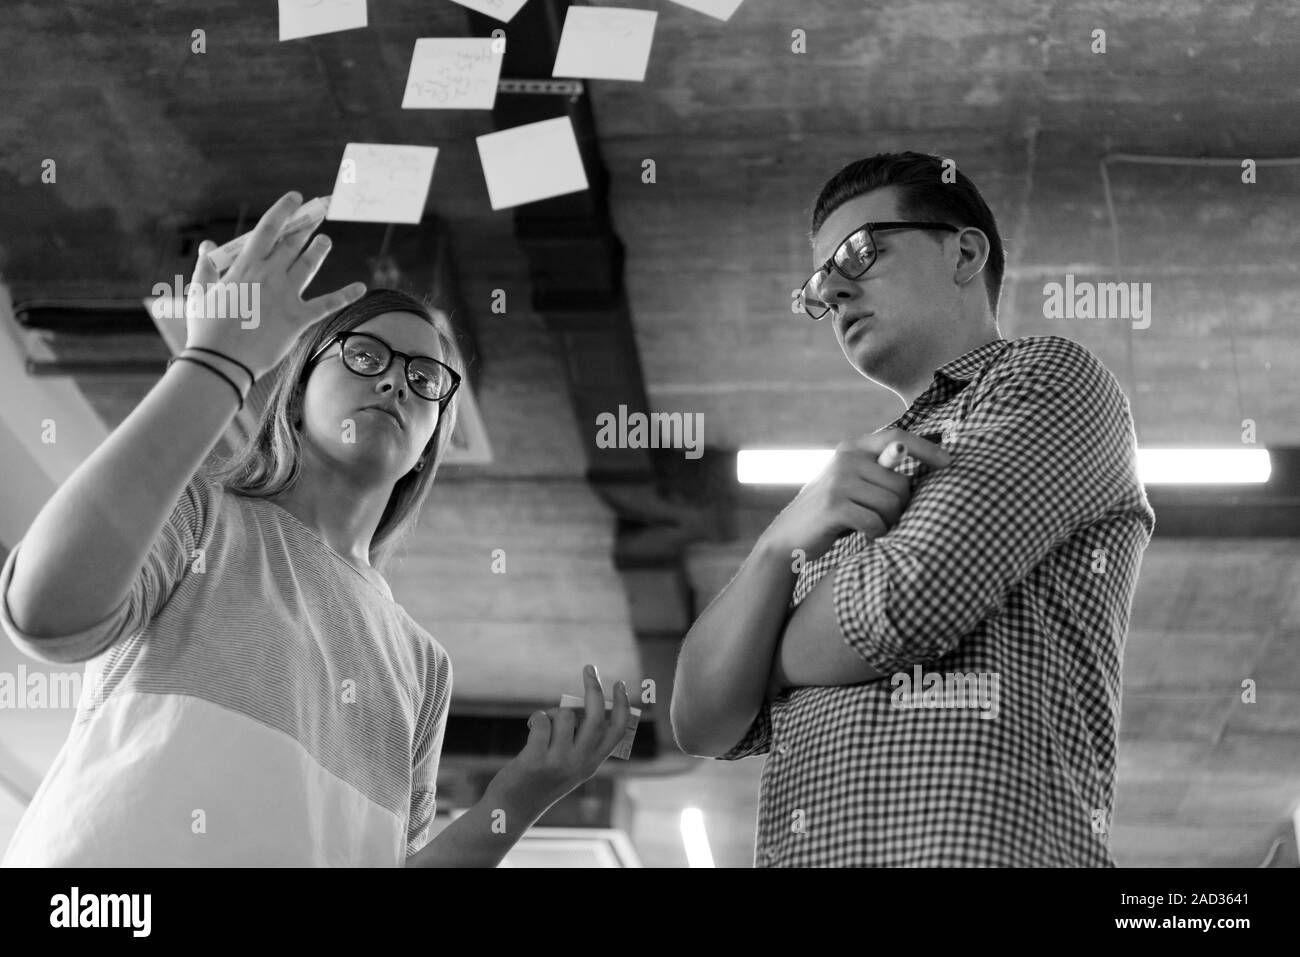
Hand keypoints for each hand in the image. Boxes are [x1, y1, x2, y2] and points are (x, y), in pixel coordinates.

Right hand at [183, 191, 366, 380]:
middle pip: (293, 243)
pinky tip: (361, 287)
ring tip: (325, 240)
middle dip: (307, 225)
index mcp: (245, 266)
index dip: (284, 210)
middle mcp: (269, 275)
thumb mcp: (199, 292)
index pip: (268, 228)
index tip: (296, 197)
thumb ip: (206, 267)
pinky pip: (327, 304)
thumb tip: (207, 245)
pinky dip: (345, 295)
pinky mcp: (299, 318)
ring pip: (309, 264)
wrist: (221, 360)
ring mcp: (286, 296)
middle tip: (319, 213)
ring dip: (319, 250)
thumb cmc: (207, 328)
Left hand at [489, 665, 631, 816]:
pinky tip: (530, 728)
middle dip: (594, 688)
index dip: (622, 706)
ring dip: (552, 711)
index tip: (620, 684)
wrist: (513, 809)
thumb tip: (581, 703)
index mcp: (592, 764)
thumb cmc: (541, 778)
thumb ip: (579, 739)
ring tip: (542, 725)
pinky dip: (536, 718)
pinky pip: (542, 721)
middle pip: (595, 717)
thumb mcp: (569, 764)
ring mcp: (558, 763)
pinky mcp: (536, 760)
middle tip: (589, 668)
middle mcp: (580, 764)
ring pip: (564, 715)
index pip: (616, 731)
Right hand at [760, 428, 952, 563]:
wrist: (789, 537)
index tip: (950, 463)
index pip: (899, 437)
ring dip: (890, 523)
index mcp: (852, 448)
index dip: (927, 449)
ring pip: (891, 504)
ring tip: (874, 528)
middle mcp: (845, 458)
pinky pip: (876, 522)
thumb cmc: (833, 512)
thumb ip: (882, 471)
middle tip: (887, 520)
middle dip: (902, 508)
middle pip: (901, 483)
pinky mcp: (834, 506)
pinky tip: (867, 538)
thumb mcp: (854, 483)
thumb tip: (930, 463)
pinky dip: (878, 535)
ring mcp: (838, 481)